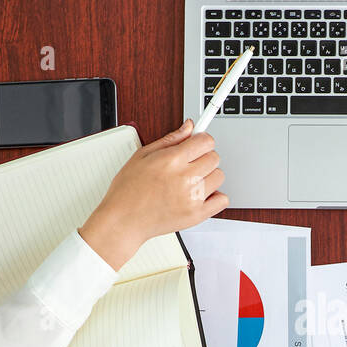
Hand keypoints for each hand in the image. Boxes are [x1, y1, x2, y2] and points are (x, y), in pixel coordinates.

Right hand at [78, 120, 226, 269]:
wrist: (124, 220)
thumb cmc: (128, 190)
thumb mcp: (143, 155)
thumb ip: (170, 139)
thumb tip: (189, 126)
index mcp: (172, 160)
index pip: (206, 141)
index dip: (201, 141)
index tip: (197, 145)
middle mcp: (185, 178)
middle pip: (214, 158)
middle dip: (204, 157)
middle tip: (190, 164)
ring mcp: (193, 197)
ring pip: (219, 176)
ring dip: (209, 176)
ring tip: (191, 181)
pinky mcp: (197, 214)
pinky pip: (223, 200)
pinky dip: (215, 196)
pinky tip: (200, 195)